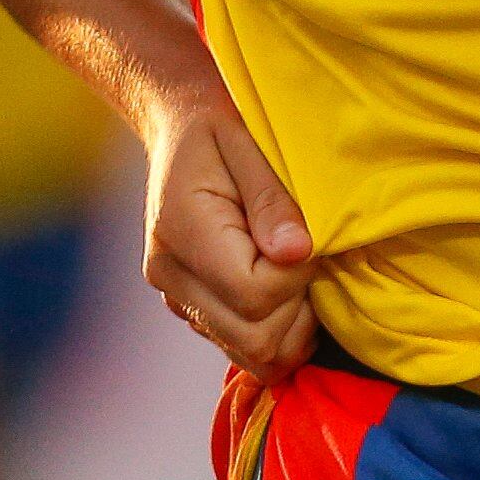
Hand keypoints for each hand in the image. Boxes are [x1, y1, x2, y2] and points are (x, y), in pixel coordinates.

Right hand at [141, 90, 317, 382]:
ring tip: (300, 274)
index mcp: (181, 231)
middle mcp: (170, 275)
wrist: (179, 127)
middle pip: (253, 339)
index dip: (296, 276)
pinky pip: (242, 344)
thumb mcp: (246, 142)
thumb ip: (272, 200)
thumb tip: (297, 253)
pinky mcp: (191, 307)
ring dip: (290, 326)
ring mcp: (177, 296)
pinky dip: (274, 328)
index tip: (306, 238)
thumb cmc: (220, 125)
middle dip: (297, 309)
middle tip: (309, 259)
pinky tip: (285, 286)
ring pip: (251, 354)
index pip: (254, 294)